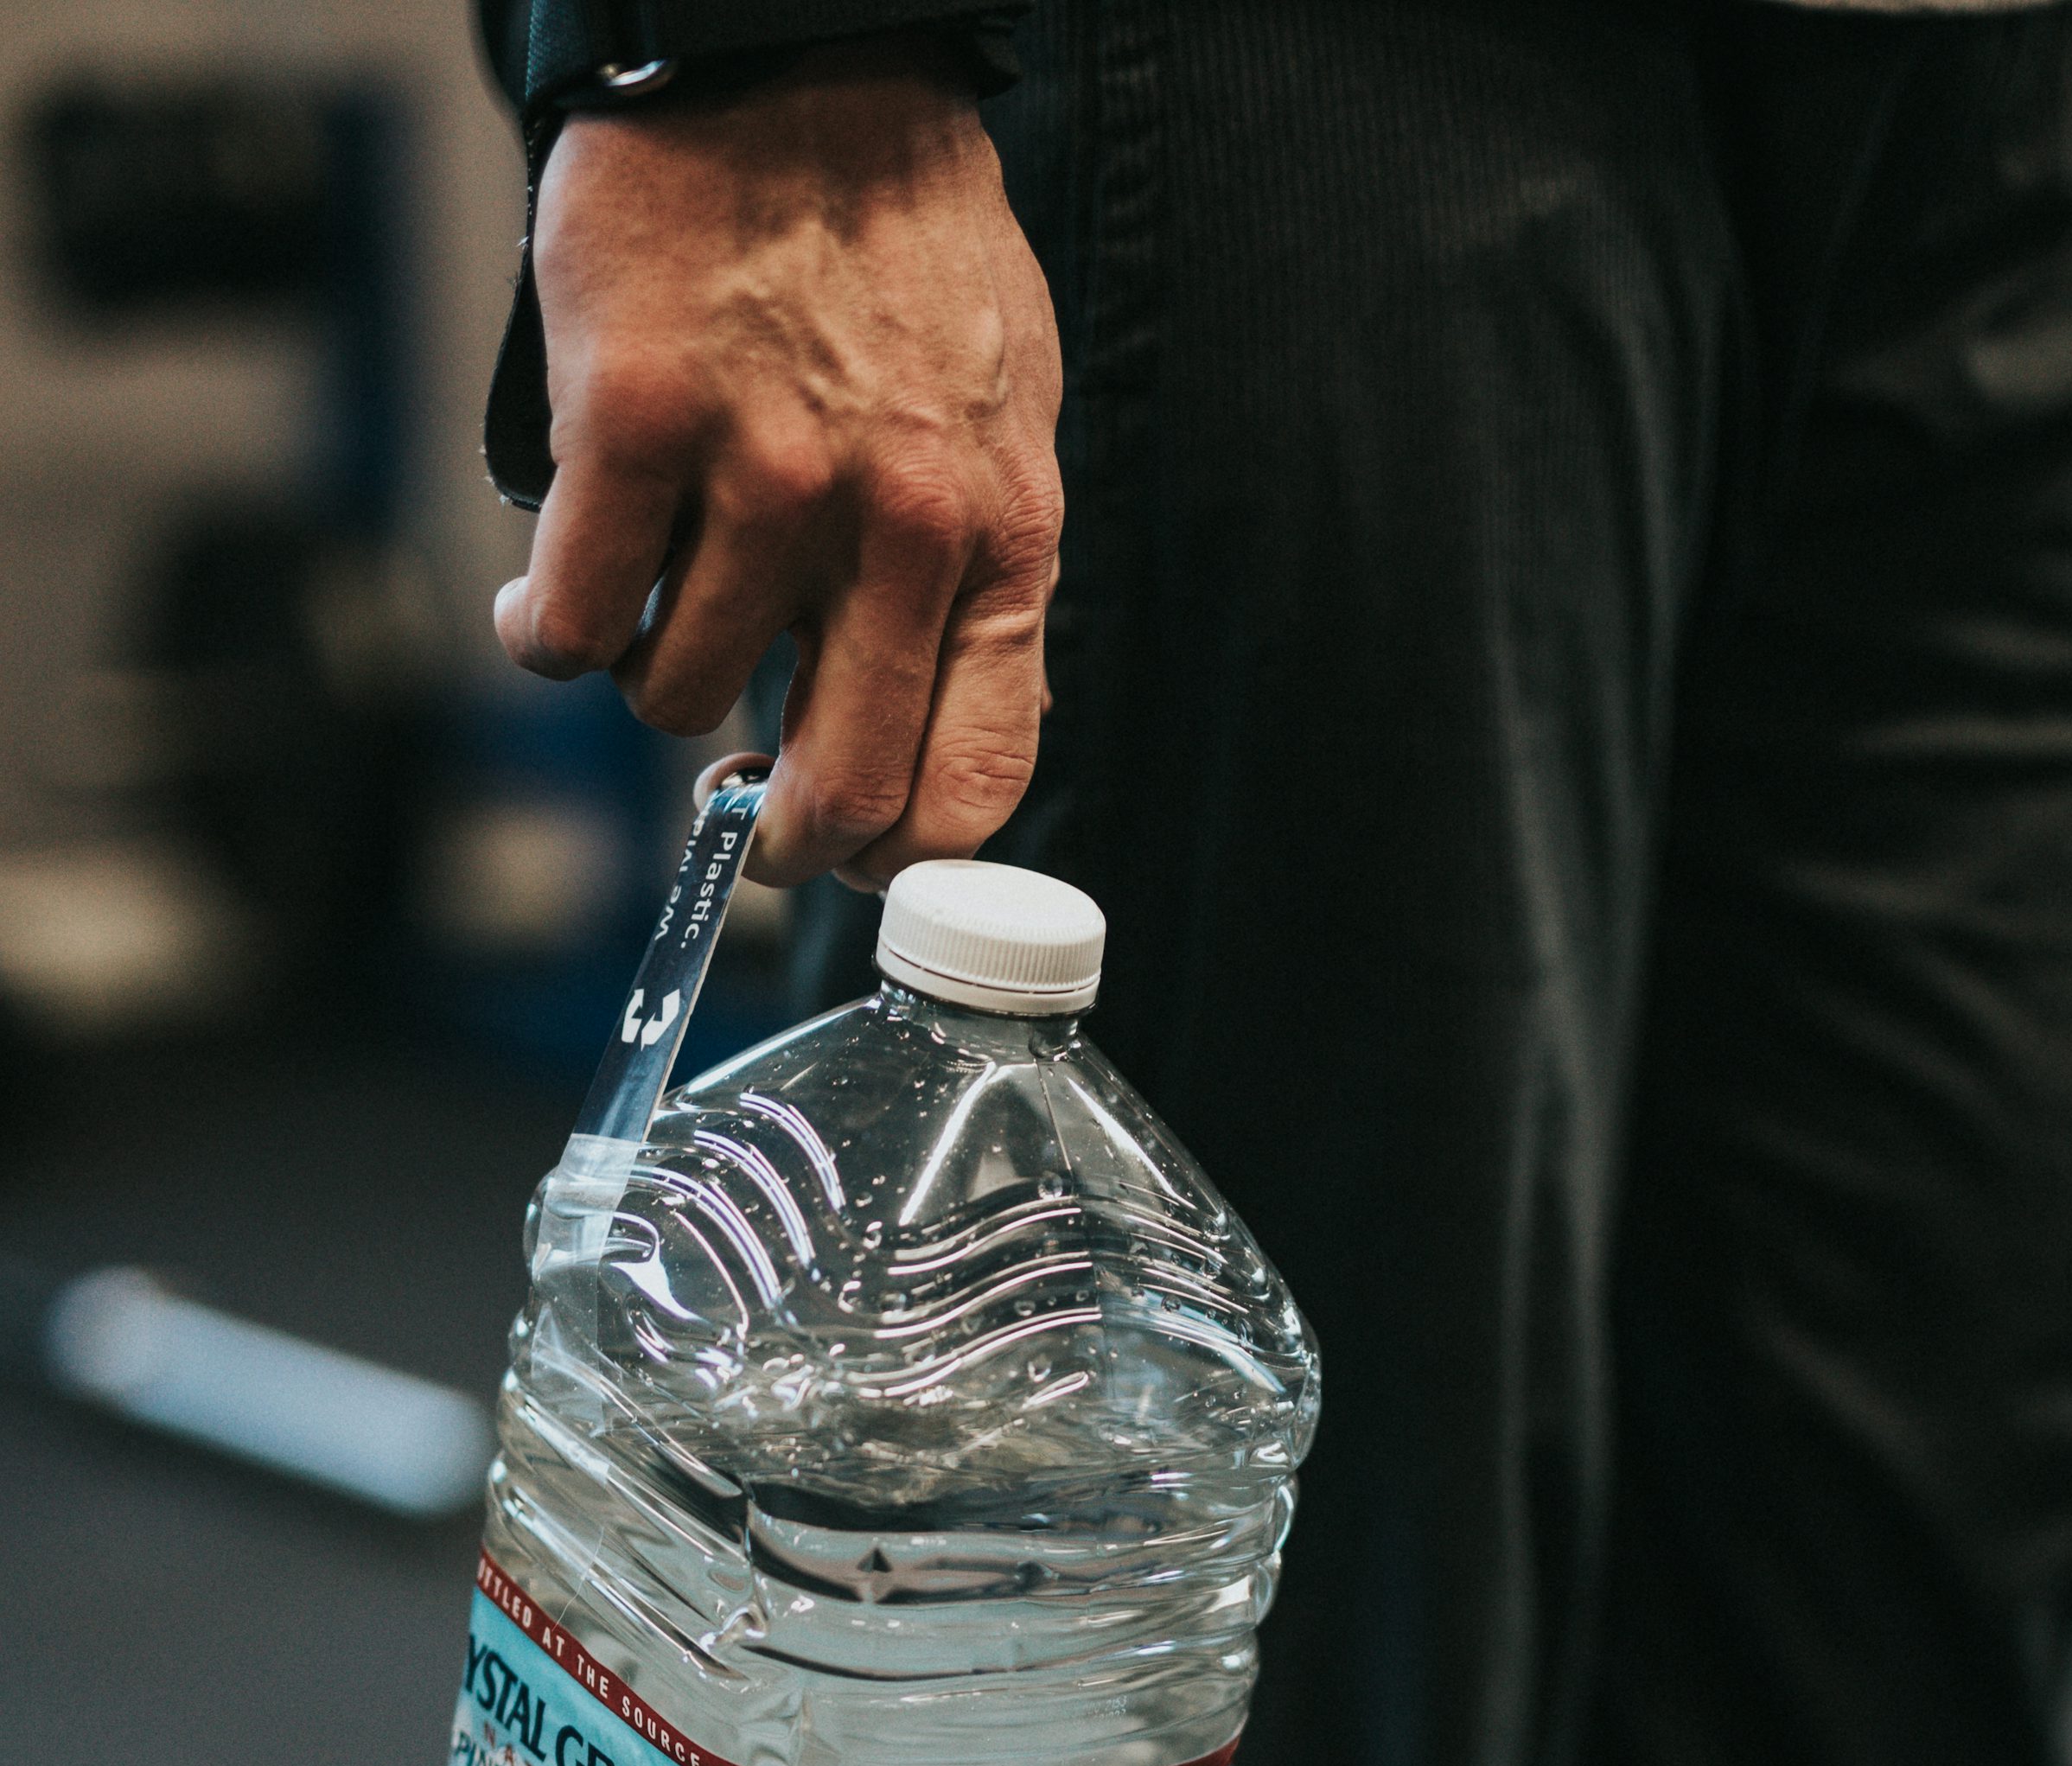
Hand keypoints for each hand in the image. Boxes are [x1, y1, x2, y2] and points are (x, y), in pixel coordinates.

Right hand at [496, 49, 1061, 887]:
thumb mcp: (996, 424)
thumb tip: (942, 740)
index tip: (850, 858)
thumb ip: (976, 581)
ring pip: (680, 699)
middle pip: (838, 789)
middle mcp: (894, 526)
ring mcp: (762, 478)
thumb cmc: (895, 252)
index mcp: (999, 537)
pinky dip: (548, 632)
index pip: (972, 782)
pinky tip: (553, 593)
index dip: (898, 856)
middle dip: (781, 837)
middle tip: (742, 813)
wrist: (792, 67)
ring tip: (656, 595)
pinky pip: (575, 623)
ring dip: (653, 676)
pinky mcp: (632, 428)